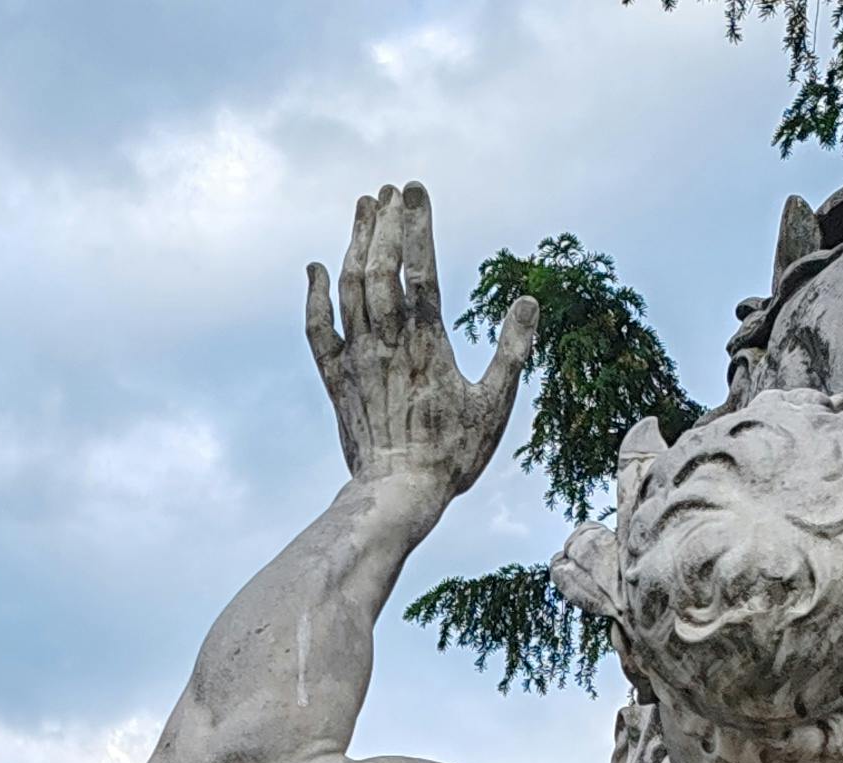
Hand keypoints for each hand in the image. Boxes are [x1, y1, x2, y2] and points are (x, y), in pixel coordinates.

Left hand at [306, 183, 535, 499]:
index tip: (414, 189)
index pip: (421, 268)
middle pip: (380, 267)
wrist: (397, 494)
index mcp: (428, 342)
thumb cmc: (452, 455)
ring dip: (354, 243)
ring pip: (349, 287)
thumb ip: (512, 350)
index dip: (417, 224)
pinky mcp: (336, 379)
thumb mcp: (495, 404)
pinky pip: (318, 328)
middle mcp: (387, 342)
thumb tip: (528, 300)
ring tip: (362, 208)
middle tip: (388, 190)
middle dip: (383, 223)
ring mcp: (357, 358)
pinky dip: (315, 294)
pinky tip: (316, 268)